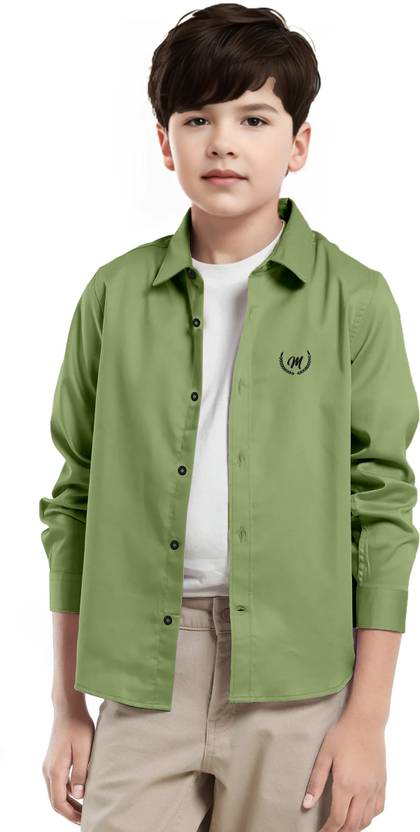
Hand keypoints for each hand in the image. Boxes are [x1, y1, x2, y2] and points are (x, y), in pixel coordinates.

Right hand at [42, 703, 94, 824]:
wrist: (68, 708)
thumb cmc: (78, 726)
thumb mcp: (84, 750)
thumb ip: (80, 773)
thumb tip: (79, 796)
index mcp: (55, 770)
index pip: (58, 801)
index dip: (70, 814)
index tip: (83, 821)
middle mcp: (48, 770)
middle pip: (55, 800)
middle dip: (69, 812)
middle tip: (85, 819)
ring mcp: (49, 765)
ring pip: (56, 792)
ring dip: (68, 803)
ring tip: (84, 810)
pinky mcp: (54, 760)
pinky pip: (58, 783)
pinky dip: (67, 792)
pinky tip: (80, 793)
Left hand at [302, 712, 386, 829]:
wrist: (365, 721)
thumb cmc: (342, 734)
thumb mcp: (324, 755)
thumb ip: (315, 781)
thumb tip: (306, 804)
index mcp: (345, 784)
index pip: (338, 819)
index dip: (329, 830)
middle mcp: (362, 790)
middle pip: (353, 824)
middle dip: (341, 831)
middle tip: (331, 831)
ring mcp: (374, 787)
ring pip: (367, 819)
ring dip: (355, 827)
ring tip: (343, 826)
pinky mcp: (382, 782)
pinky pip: (378, 808)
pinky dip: (369, 817)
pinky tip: (360, 813)